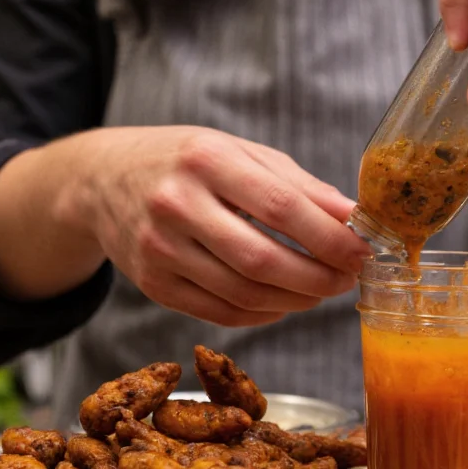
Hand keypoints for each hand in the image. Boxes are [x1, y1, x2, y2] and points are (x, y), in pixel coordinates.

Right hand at [66, 126, 369, 326]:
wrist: (104, 179)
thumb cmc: (188, 161)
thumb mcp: (242, 153)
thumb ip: (300, 186)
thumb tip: (355, 219)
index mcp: (207, 160)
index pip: (281, 207)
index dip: (329, 237)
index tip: (362, 252)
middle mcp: (176, 205)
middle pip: (263, 261)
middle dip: (318, 278)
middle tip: (348, 279)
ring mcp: (159, 250)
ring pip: (244, 294)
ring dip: (296, 300)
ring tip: (321, 290)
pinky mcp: (153, 284)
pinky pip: (221, 313)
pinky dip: (263, 315)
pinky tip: (284, 302)